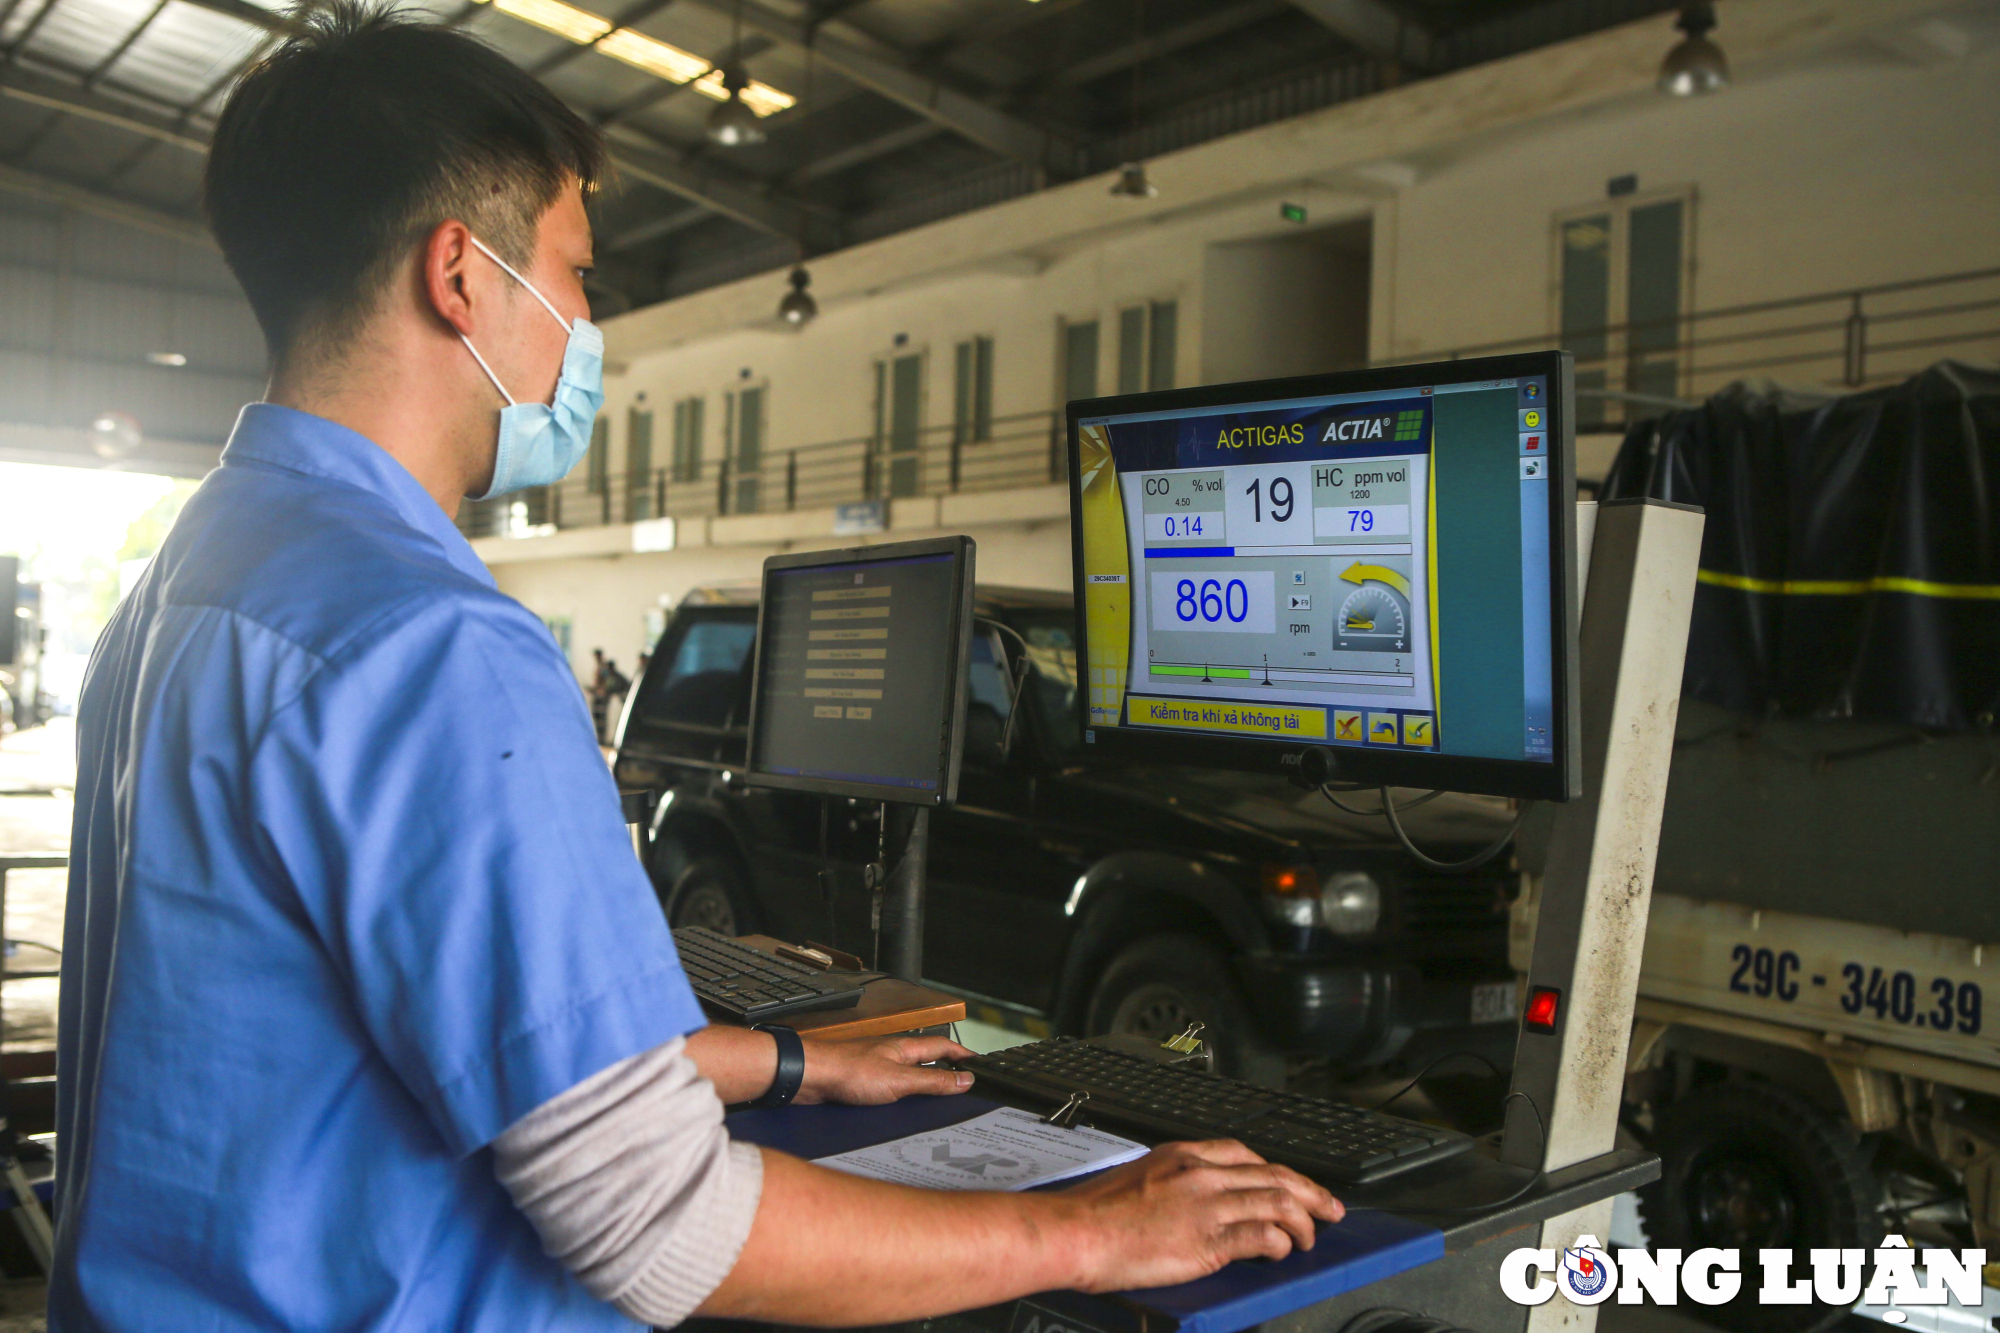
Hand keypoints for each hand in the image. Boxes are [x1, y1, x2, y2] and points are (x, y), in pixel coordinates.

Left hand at [796, 1034, 976, 1105]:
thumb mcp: (899, 1081)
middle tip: (965, 1083)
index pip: (943, 1047)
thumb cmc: (847, 1071)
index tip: (980, 1064)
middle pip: (927, 1060)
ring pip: (909, 1074)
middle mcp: (892, 1055)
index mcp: (905, 1048)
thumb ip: (933, 1081)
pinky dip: (904, 1096)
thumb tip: (965, 1080)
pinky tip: (903, 1109)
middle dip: (946, 1070)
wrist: (809, 1077)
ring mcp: (877, 1067)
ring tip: (940, 1100)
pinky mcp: (862, 1082)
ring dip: (925, 1084)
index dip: (963, 1054)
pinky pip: (892, 1088)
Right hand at [1057, 1140, 1344, 1291]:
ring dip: (1303, 1222)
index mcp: (1183, 1154)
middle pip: (1274, 1174)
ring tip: (1311, 1237)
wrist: (1078, 1231)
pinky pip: (1262, 1237)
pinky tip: (1282, 1252)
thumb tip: (1192, 1201)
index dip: (1277, 1170)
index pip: (1246, 1153)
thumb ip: (1173, 1183)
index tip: (1291, 1182)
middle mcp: (1201, 1173)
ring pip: (1277, 1202)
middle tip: (1330, 1207)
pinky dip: (1279, 1244)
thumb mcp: (1139, 1179)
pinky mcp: (1209, 1239)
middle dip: (1310, 1191)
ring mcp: (1207, 1204)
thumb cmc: (1096, 1213)